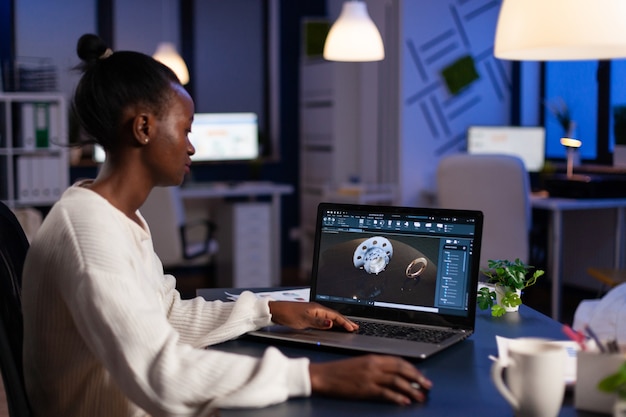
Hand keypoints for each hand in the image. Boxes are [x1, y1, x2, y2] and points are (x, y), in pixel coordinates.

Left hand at [268, 301, 358, 331]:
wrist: (276, 311)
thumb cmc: (288, 314)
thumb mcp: (304, 320)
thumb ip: (318, 322)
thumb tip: (332, 323)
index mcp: (318, 308)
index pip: (335, 316)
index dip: (345, 322)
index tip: (353, 328)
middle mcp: (317, 309)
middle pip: (335, 315)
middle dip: (346, 321)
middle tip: (355, 327)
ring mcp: (313, 311)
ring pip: (330, 317)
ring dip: (339, 322)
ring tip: (348, 326)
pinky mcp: (309, 315)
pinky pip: (325, 318)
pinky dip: (332, 322)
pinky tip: (332, 325)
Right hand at [309, 355, 431, 404]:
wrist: (324, 375)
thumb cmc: (340, 371)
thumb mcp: (360, 364)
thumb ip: (376, 367)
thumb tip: (393, 375)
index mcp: (373, 357)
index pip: (399, 361)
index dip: (412, 369)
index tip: (421, 376)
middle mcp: (374, 365)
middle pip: (401, 370)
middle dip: (417, 378)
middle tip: (427, 386)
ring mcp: (370, 377)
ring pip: (397, 381)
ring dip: (411, 389)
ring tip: (420, 396)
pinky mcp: (365, 388)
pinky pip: (385, 393)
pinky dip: (397, 397)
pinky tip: (404, 401)